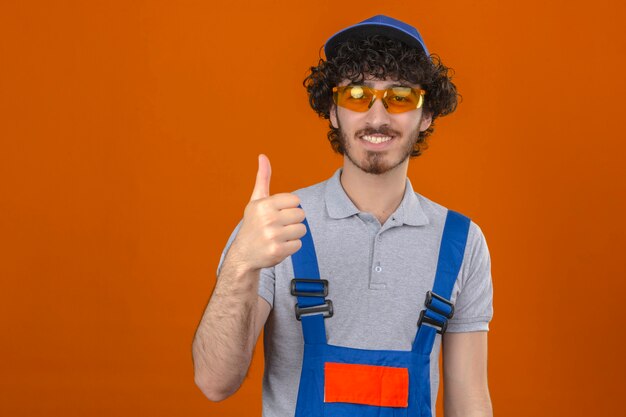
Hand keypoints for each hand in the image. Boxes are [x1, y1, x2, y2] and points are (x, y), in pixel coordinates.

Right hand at [230, 154, 306, 271]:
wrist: (243, 254)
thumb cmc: (253, 224)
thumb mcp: (256, 200)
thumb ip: (263, 178)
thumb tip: (262, 155)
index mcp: (264, 204)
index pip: (296, 201)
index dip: (290, 207)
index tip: (278, 213)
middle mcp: (267, 219)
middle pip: (301, 215)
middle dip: (293, 221)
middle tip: (279, 226)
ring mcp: (272, 235)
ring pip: (302, 230)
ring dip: (293, 234)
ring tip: (279, 236)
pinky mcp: (277, 250)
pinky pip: (298, 244)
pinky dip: (291, 246)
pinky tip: (278, 246)